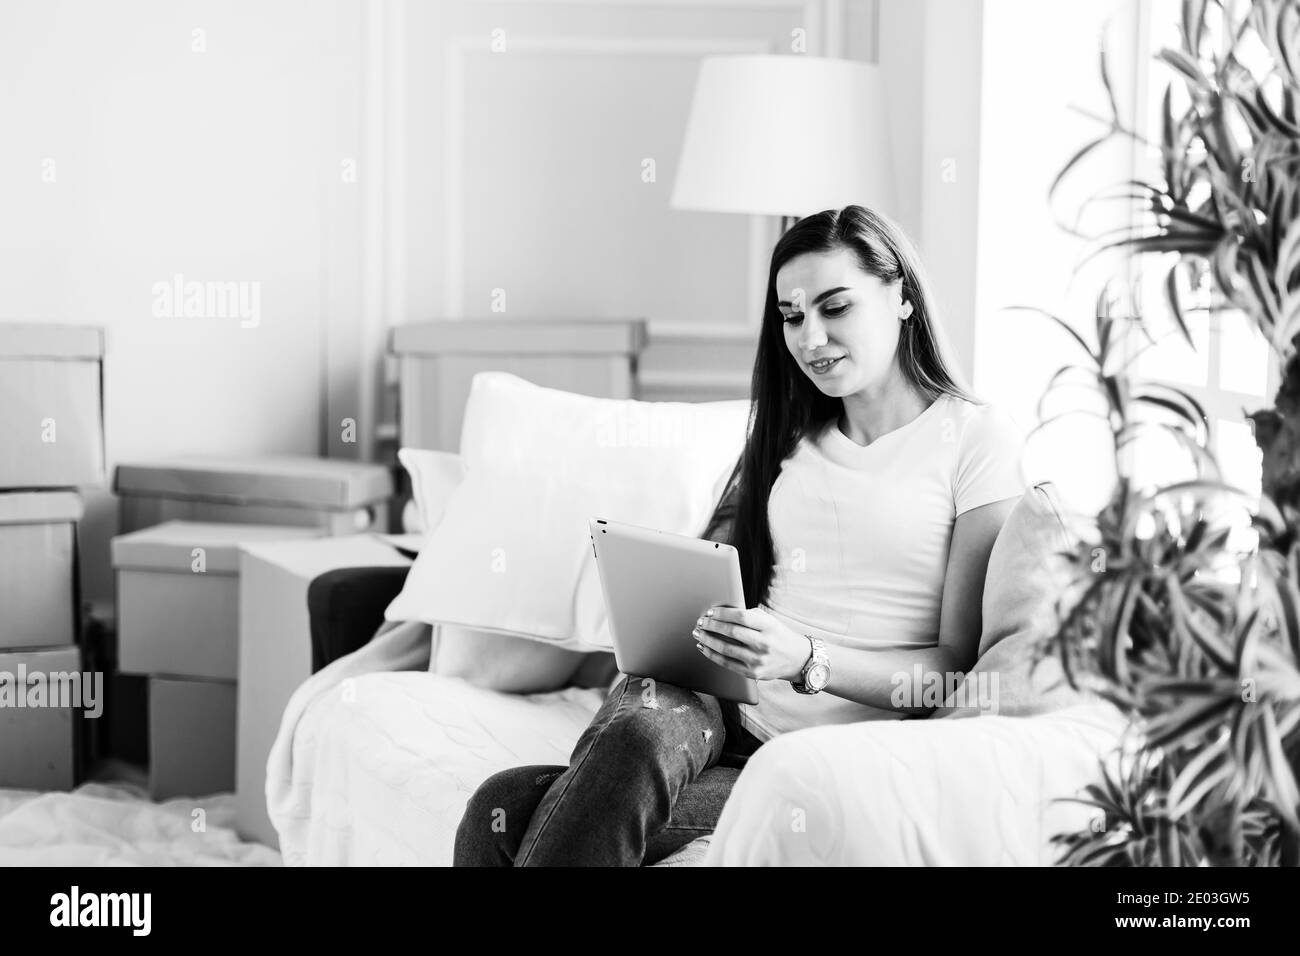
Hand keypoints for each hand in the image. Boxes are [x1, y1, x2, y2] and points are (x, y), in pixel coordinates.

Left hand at [692, 605, 809, 682]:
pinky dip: (712, 655)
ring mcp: (758, 660)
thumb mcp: (769, 621)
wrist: (797, 659)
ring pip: (726, 648)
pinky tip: (704, 648)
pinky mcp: (753, 673)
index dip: (722, 613)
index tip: (710, 612)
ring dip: (707, 640)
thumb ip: (749, 615)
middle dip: (711, 626)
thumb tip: (721, 613)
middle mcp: (764, 643)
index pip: (741, 617)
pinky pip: (727, 663)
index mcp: (768, 626)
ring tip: (698, 634)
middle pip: (731, 632)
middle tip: (700, 622)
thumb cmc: (777, 635)